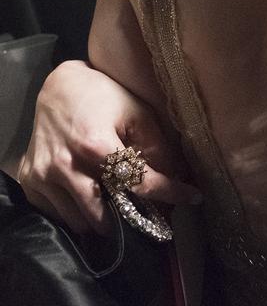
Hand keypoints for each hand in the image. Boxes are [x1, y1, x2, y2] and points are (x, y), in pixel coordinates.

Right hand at [17, 61, 196, 235]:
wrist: (59, 88)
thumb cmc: (103, 97)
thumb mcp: (138, 113)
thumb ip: (157, 147)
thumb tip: (176, 178)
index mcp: (94, 145)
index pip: (138, 183)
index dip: (169, 193)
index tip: (193, 198)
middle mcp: (64, 166)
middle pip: (104, 214)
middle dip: (132, 218)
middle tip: (152, 213)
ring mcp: (42, 176)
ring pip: (80, 221)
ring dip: (104, 219)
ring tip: (122, 205)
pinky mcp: (30, 182)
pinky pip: (57, 214)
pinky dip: (78, 214)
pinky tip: (94, 199)